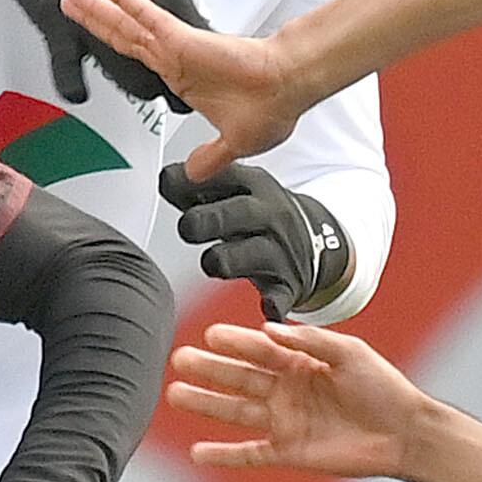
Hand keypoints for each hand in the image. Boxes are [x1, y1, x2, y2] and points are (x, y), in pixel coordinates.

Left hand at [61, 0, 308, 176]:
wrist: (290, 88)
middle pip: (123, 35)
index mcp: (181, 78)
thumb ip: (209, 159)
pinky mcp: (183, 39)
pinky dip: (125, 1)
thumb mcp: (232, 144)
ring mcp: (176, 47)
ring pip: (127, 23)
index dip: (113, 45)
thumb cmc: (272, 106)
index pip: (136, 57)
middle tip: (67, 5)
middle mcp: (174, 58)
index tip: (93, 38)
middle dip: (94, 21)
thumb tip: (194, 174)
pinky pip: (147, 17)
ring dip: (98, 8)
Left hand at [161, 156, 353, 315]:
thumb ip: (199, 186)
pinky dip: (272, 304)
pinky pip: (279, 296)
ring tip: (213, 262)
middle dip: (201, 222)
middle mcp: (268, 215)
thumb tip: (165, 179)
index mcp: (253, 185)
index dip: (188, 180)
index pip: (220, 175)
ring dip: (221, 261)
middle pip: (235, 214)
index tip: (169, 185)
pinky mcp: (288, 284)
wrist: (317, 240)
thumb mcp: (238, 190)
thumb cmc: (260, 217)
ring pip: (247, 256)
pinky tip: (265, 306)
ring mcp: (279, 250)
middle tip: (188, 227)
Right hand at [170, 315, 433, 480]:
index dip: (235, 342)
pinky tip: (199, 452)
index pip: (260, 349)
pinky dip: (224, 454)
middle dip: (210, 369)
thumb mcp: (350, 352)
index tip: (208, 333)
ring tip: (175, 394)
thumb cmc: (383, 387)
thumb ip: (310, 340)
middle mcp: (288, 391)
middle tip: (179, 359)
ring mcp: (286, 422)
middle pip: (240, 378)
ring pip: (237, 411)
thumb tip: (269, 329)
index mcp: (301, 363)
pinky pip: (250, 453)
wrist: (405, 433)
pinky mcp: (290, 453)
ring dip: (206, 404)